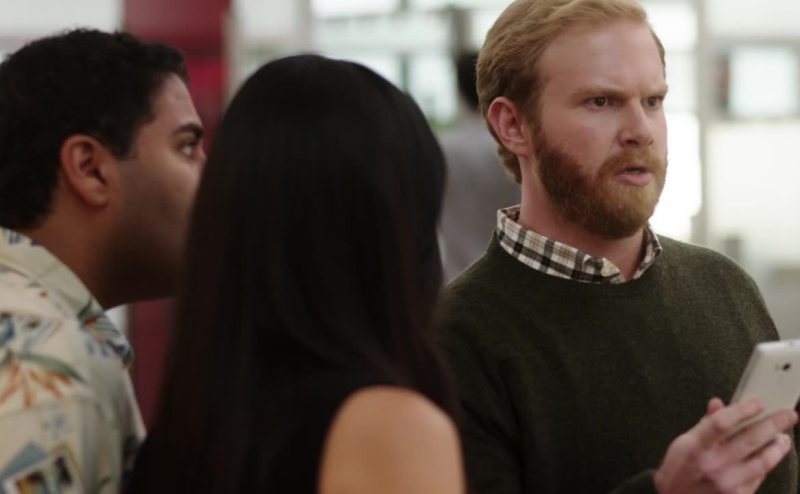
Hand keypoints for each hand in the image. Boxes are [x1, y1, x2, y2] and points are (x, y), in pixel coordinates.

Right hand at [653, 398, 796, 493]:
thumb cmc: (678, 470)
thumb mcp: (683, 443)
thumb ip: (704, 424)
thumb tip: (719, 404)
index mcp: (695, 447)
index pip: (721, 423)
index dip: (742, 410)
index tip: (759, 402)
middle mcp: (712, 465)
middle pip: (749, 440)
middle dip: (773, 425)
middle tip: (788, 415)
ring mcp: (727, 484)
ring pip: (762, 462)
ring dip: (777, 447)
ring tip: (784, 438)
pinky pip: (758, 478)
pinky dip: (766, 465)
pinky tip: (770, 456)